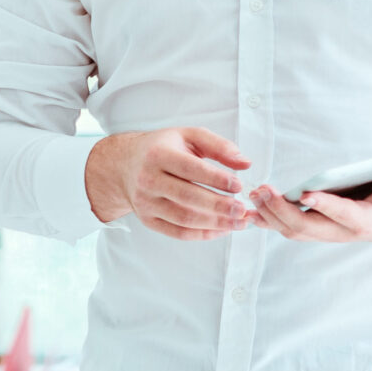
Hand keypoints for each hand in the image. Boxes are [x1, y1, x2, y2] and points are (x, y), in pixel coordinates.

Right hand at [86, 127, 252, 240]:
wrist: (125, 165)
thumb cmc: (162, 148)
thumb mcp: (189, 136)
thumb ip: (219, 147)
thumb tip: (245, 163)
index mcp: (158, 154)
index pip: (191, 169)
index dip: (217, 179)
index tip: (238, 186)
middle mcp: (148, 180)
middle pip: (188, 197)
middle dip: (219, 206)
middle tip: (242, 210)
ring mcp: (146, 203)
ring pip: (184, 218)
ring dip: (215, 223)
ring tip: (238, 222)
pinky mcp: (148, 220)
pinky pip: (178, 232)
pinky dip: (202, 234)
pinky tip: (221, 230)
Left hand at [248, 165, 371, 243]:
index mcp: (366, 221)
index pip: (343, 215)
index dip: (325, 206)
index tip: (304, 193)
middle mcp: (342, 232)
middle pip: (307, 227)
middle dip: (282, 210)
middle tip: (262, 190)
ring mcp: (328, 233)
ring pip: (294, 231)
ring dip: (270, 216)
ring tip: (252, 196)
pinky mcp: (319, 229)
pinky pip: (290, 229)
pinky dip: (270, 221)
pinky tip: (251, 211)